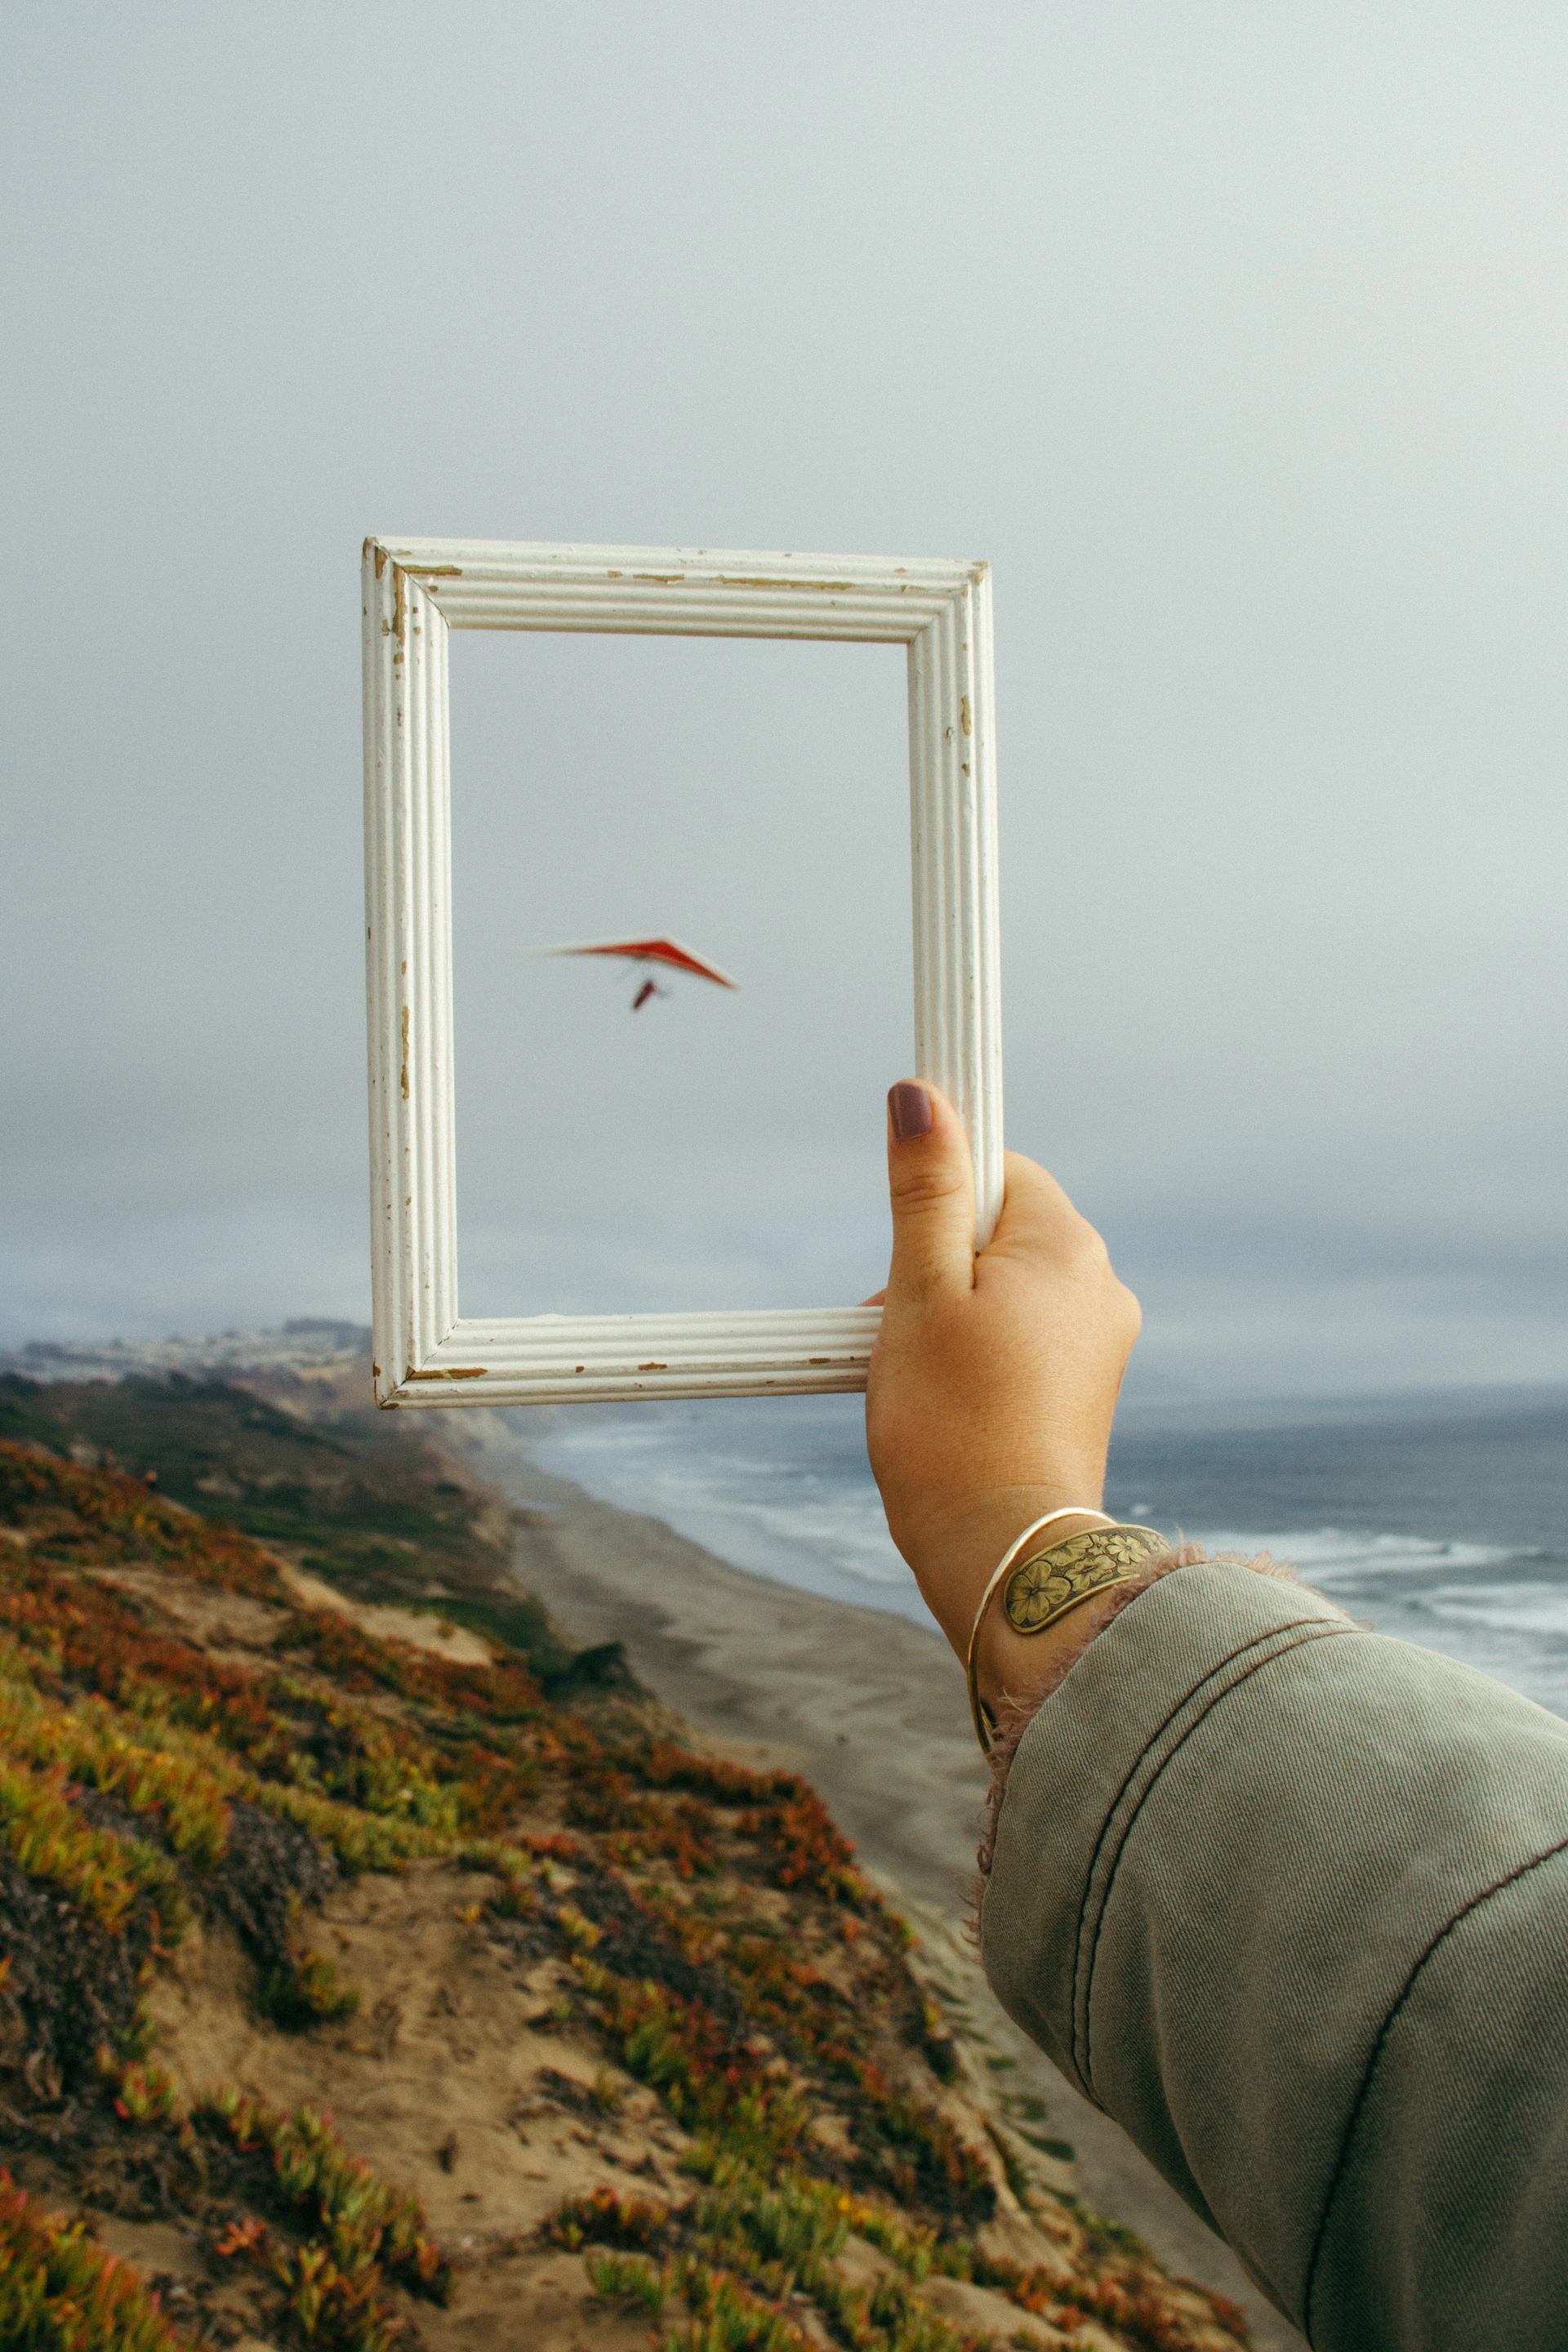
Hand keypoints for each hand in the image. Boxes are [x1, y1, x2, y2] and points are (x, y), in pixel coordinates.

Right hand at [865, 1082, 1142, 1710]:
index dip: (936, 1195)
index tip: (900, 1233)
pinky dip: (978, 1357)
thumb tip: (923, 1096)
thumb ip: (922, 1191)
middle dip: (933, 1265)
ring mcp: (1101, 1344)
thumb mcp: (918, 1295)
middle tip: (894, 1327)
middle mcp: (1101, 1287)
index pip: (999, 1167)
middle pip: (999, 1232)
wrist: (1007, 1559)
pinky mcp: (1087, 1394)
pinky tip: (945, 1406)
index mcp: (1068, 1246)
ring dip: (950, 1315)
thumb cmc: (953, 1429)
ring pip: (1006, 1291)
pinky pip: (1023, 1342)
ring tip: (917, 1380)